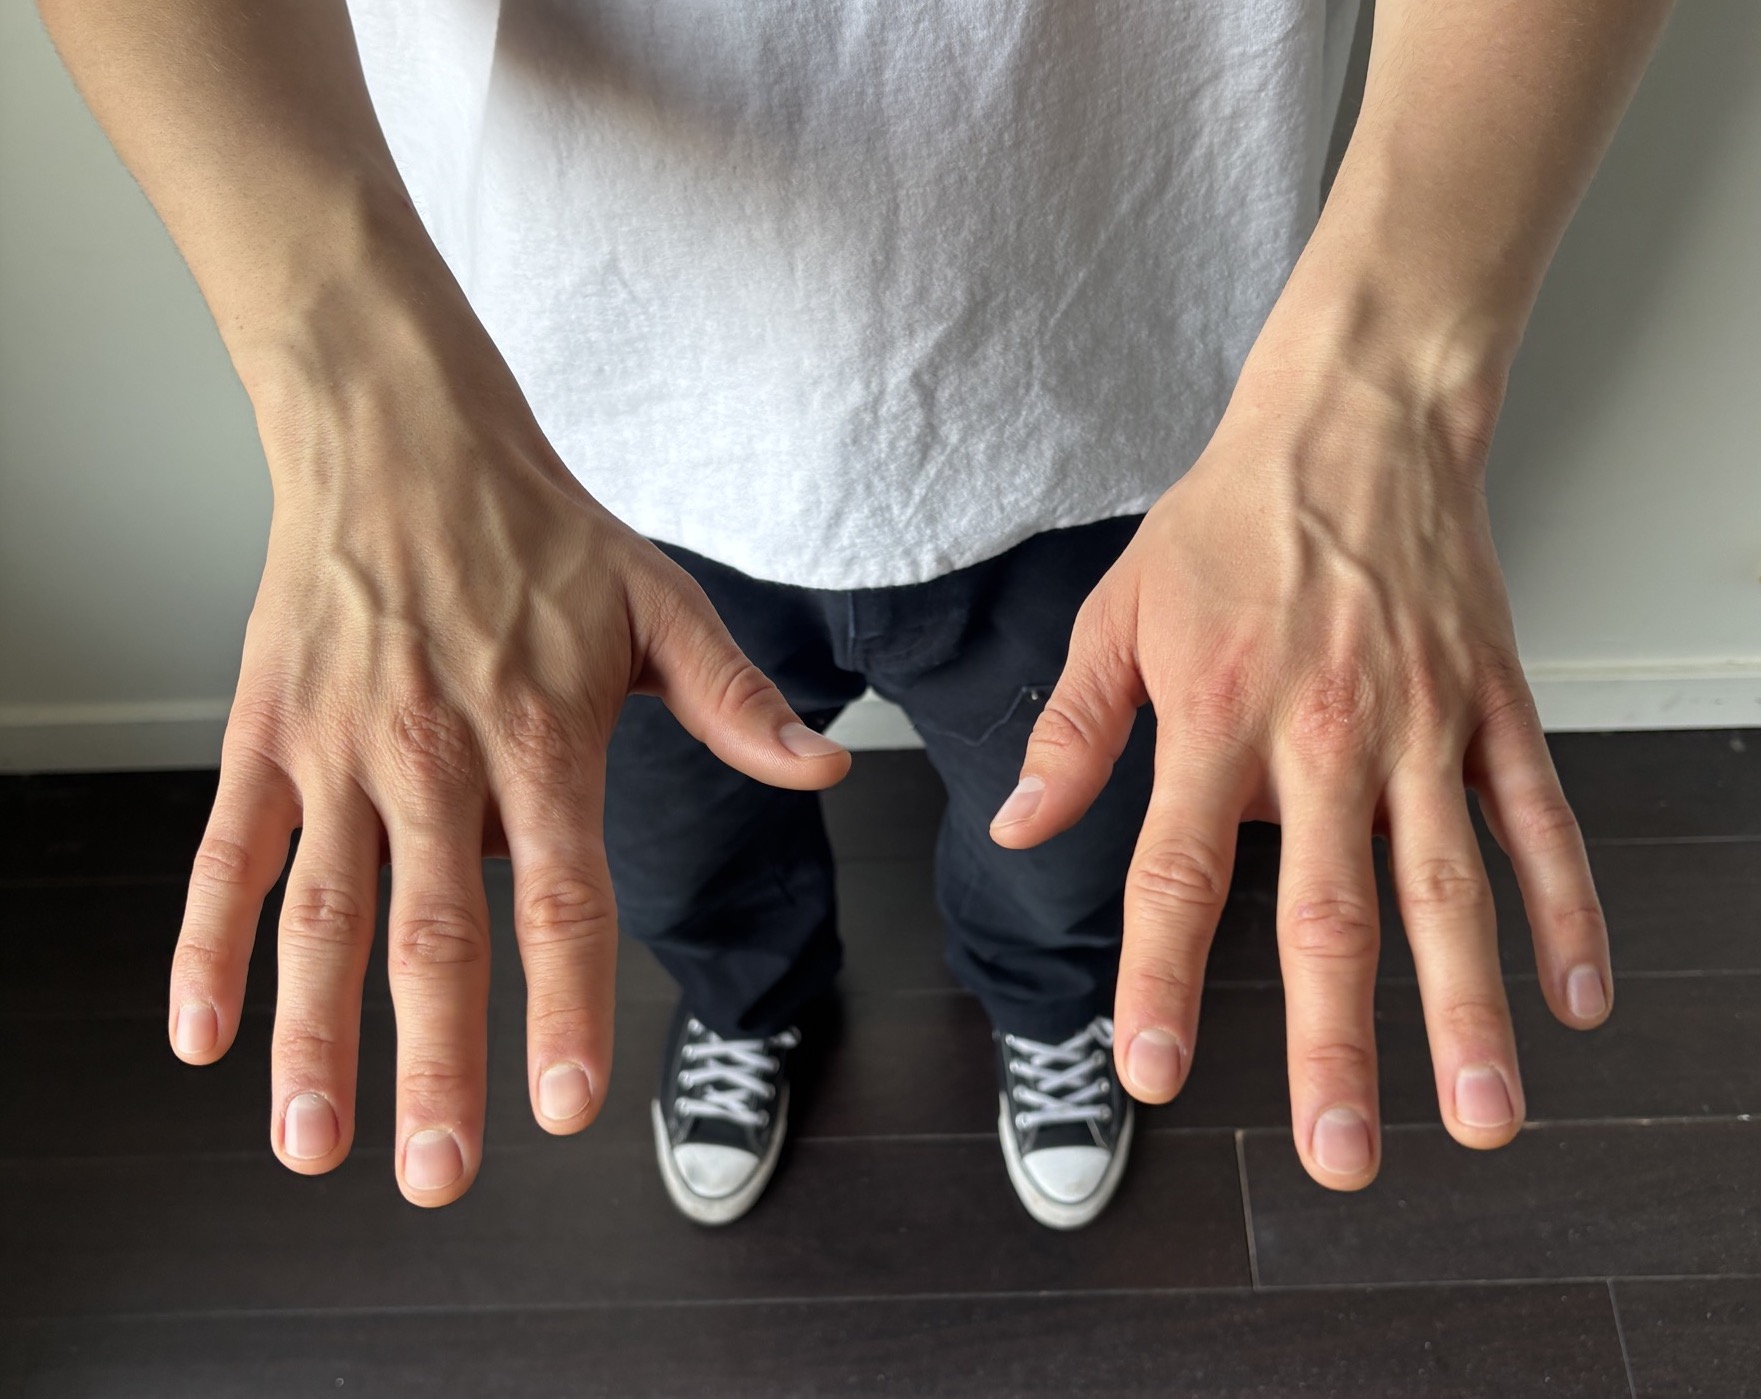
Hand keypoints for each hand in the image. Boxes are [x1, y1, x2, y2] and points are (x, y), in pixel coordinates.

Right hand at [167, 290, 849, 1204]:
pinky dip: (208, 945)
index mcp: (541, 734)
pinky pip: (229, 853)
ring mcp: (338, 748)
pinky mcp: (265, 733)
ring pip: (324, 915)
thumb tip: (825, 770)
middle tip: (439, 1177)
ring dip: (313, 1037)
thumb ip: (734, 702)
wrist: (400, 435)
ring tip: (312, 1146)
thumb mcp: (658, 602)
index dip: (562, 1002)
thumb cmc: (537, 529)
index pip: (562, 894)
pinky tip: (203, 1035)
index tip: (565, 1106)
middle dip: (435, 1065)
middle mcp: (433, 754)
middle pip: (434, 933)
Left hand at [992, 343, 1611, 1189]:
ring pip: (1451, 886)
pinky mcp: (1491, 704)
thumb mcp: (1118, 612)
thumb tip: (1017, 826)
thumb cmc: (1227, 521)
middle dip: (1336, 1043)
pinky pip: (1538, 818)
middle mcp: (1324, 734)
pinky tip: (1577, 997)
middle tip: (1340, 1154)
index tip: (1155, 1073)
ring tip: (1481, 1117)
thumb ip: (1074, 731)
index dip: (1164, 979)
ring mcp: (1421, 724)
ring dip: (1467, 1010)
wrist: (1353, 421)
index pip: (1179, 872)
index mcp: (1217, 717)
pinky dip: (1567, 908)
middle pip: (1331, 912)